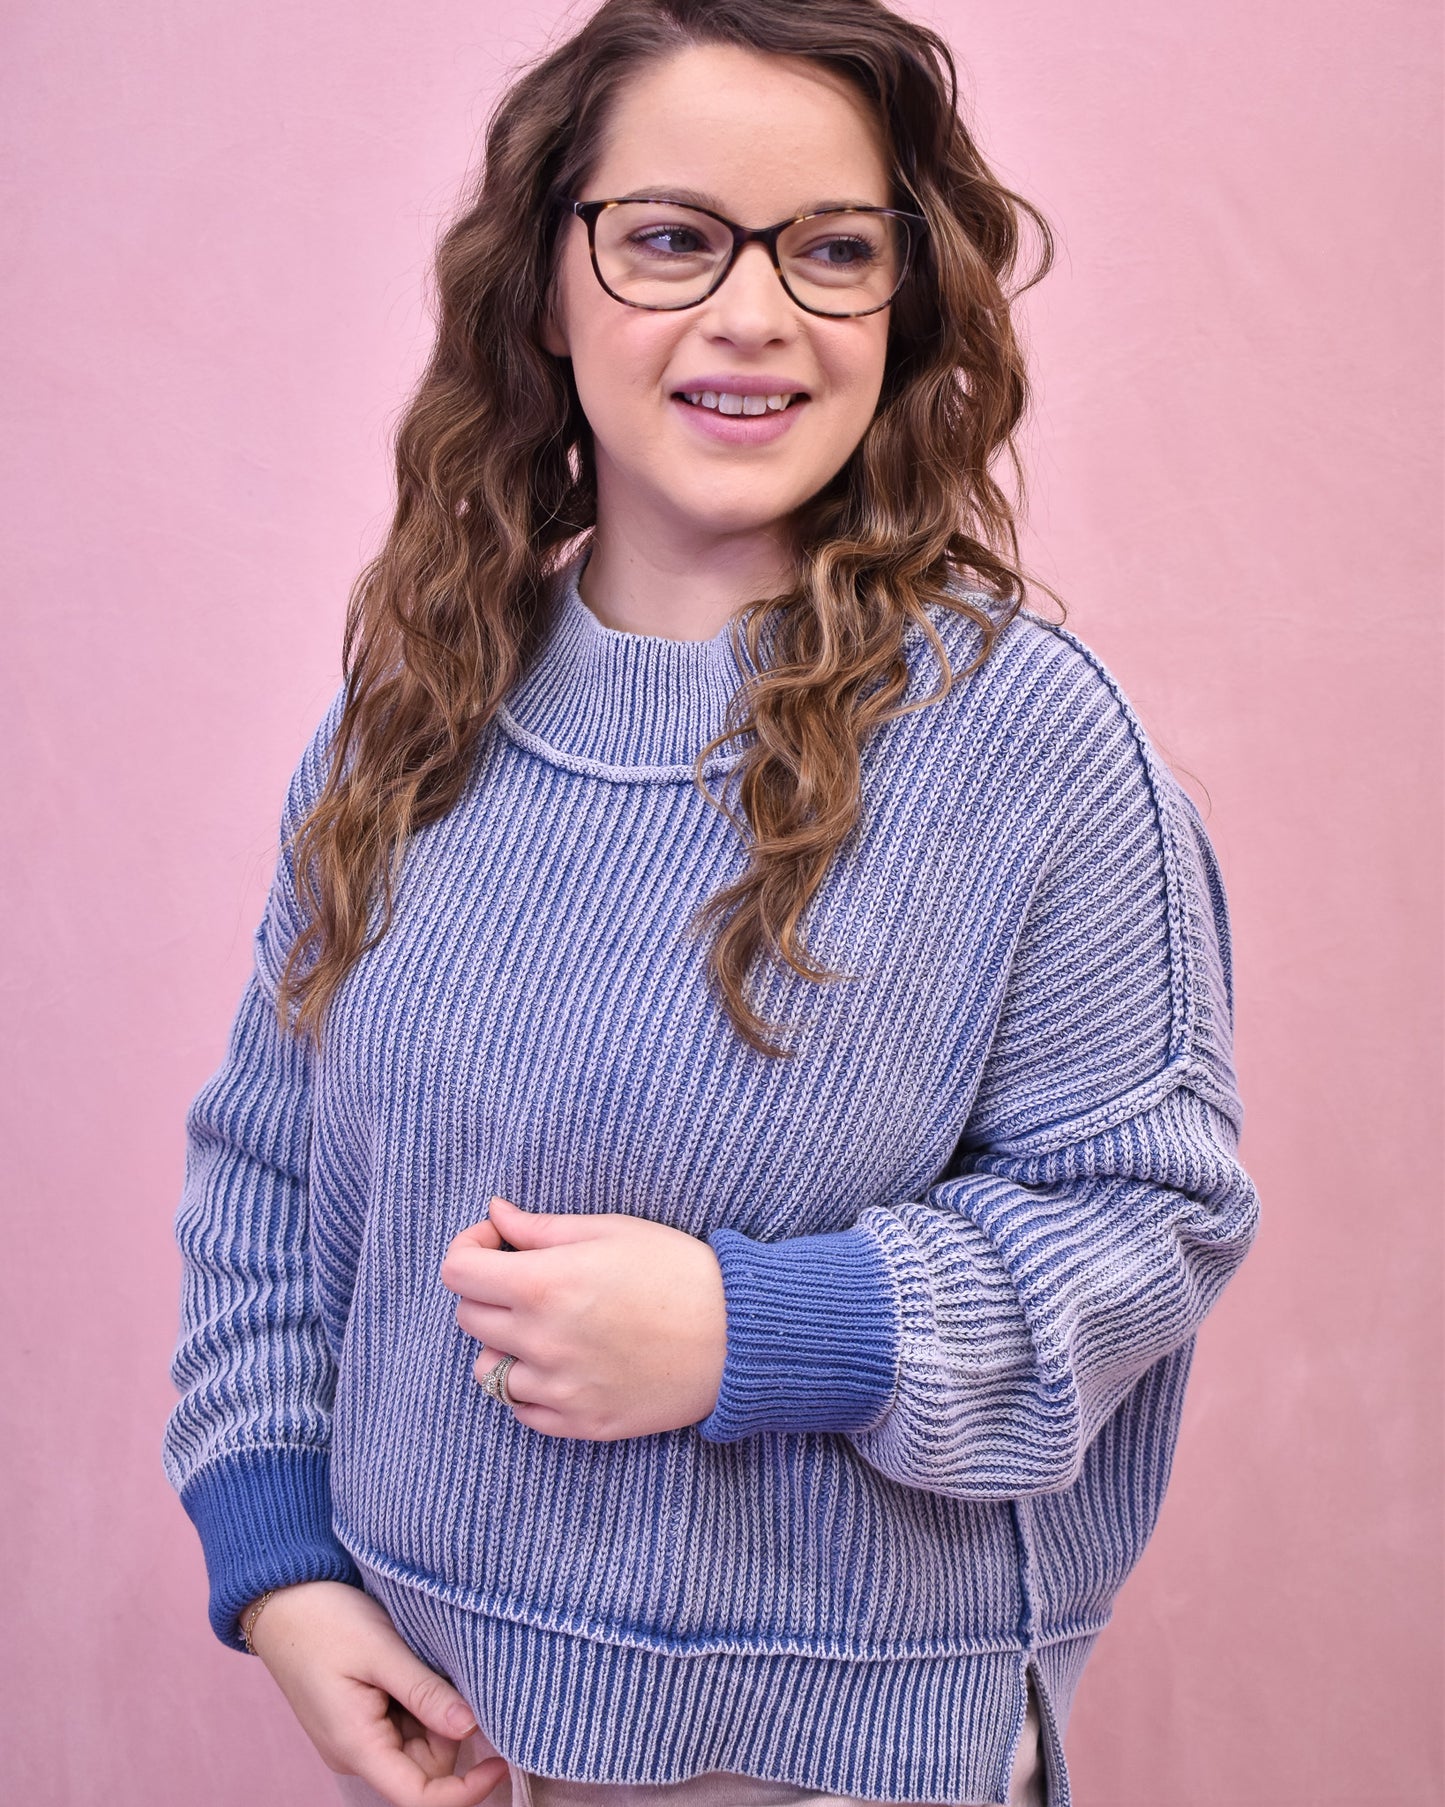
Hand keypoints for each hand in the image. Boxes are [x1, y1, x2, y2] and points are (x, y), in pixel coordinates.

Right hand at [243, 1579, 507, 1805]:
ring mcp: (358, 1736)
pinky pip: (405, 1725)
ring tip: (420, 1660)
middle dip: (449, 1730)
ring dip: (434, 1711)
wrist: (281, 1598)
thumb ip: (425, 1693)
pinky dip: (420, 1701)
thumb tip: (472, 1730)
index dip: (466, 1791)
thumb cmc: (324, 1620)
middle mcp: (357, 1753)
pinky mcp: (361, 1718)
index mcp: (357, 1747)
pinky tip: (413, 1664)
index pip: (420, 1798)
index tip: (502, 1759)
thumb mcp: (380, 1651)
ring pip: (419, 1745)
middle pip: (426, 1768)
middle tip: (445, 1673)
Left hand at [439, 1195, 728, 1439]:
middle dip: (488, 1290)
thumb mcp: (611, 1231)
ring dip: (503, 1343)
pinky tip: (562, 1362)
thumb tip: (496, 1214)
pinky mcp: (580, 1423)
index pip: (458, 1272)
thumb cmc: (678, 1271)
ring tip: (546, 1326)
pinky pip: (521, 1409)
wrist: (738, 1336)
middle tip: (529, 1277)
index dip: (470, 1247)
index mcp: (545, 1285)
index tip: (498, 1242)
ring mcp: (559, 1389)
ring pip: (486, 1369)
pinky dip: (528, 1386)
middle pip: (468, 1317)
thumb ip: (541, 1228)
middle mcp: (542, 1341)